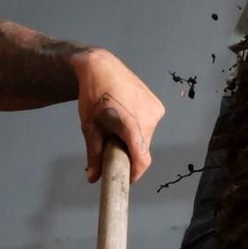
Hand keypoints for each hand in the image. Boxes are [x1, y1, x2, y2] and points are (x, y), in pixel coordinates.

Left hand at [72, 50, 165, 182]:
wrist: (103, 68)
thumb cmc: (94, 96)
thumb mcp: (89, 127)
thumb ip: (94, 154)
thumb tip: (94, 178)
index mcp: (132, 125)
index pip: (142, 159)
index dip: (135, 174)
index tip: (126, 180)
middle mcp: (150, 119)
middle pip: (142, 148)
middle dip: (129, 154)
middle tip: (111, 150)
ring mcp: (156, 111)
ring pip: (146, 137)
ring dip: (133, 140)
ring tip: (116, 129)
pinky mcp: (158, 105)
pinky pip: (149, 126)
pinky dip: (138, 129)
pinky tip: (124, 118)